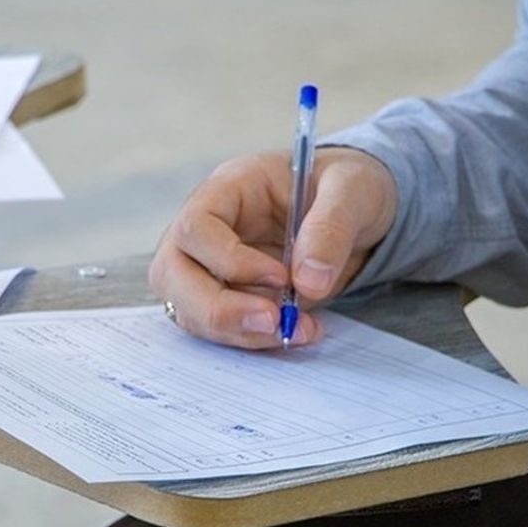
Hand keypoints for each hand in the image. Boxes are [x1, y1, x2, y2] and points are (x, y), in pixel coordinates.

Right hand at [149, 147, 397, 348]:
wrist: (355, 212)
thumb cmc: (345, 186)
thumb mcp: (352, 188)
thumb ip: (332, 227)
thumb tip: (307, 282)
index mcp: (229, 188)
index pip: (195, 227)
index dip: (229, 260)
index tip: (281, 278)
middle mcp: (208, 228)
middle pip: (172, 274)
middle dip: (219, 310)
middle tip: (275, 324)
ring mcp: (211, 265)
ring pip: (189, 309)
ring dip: (239, 332)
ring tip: (296, 331)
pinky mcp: (228, 297)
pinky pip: (220, 327)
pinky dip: (253, 340)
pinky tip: (296, 333)